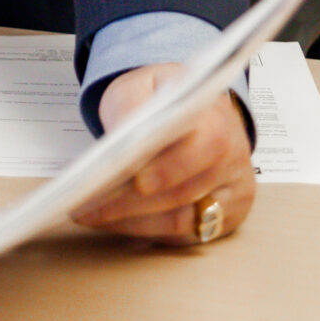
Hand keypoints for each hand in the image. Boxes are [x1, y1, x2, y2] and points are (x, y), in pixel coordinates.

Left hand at [68, 63, 255, 245]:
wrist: (191, 109)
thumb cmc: (163, 98)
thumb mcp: (142, 85)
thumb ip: (132, 107)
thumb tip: (120, 141)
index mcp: (219, 119)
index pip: (204, 148)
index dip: (170, 168)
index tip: (135, 182)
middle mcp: (233, 160)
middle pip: (183, 192)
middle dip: (131, 203)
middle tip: (86, 205)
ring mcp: (232, 193)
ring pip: (181, 220)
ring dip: (131, 222)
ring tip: (91, 215)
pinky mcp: (225, 219)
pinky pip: (182, 235)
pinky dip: (145, 231)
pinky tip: (114, 222)